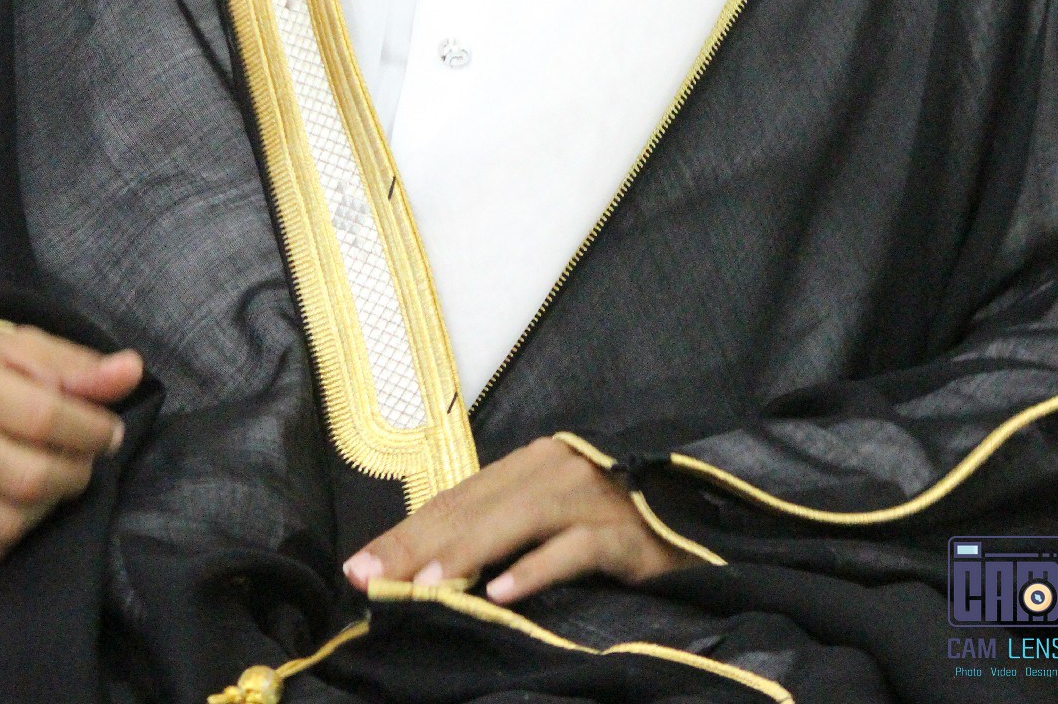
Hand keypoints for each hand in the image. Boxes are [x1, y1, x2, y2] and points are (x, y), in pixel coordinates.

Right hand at [0, 326, 142, 562]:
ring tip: (51, 476)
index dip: (92, 430)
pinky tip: (17, 500)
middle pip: (30, 478)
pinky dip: (15, 530)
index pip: (44, 417)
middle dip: (76, 472)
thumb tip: (131, 371)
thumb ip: (78, 366)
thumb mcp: (23, 352)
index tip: (109, 431)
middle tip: (83, 458)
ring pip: (10, 521)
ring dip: (49, 505)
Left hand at [343, 435, 691, 605]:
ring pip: (516, 521)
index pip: (454, 501)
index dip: (405, 533)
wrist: (699, 518)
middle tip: (371, 580)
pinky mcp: (624, 528)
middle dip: (416, 546)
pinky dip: (537, 568)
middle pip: (474, 508)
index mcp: (530, 464)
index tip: (358, 567)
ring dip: (466, 555)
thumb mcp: (548, 524)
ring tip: (423, 586)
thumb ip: (498, 533)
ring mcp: (591, 494)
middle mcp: (555, 466)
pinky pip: (574, 548)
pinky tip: (504, 593)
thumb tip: (425, 566)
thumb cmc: (615, 527)